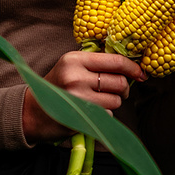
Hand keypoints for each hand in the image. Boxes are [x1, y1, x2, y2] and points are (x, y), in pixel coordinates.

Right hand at [22, 49, 146, 142]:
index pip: (115, 61)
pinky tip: (90, 112)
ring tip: (98, 102)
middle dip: (124, 89)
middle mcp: (75, 76)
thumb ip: (97, 64)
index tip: (141, 74)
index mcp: (75, 59)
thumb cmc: (57, 87)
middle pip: (119, 82)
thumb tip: (132, 67)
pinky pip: (108, 115)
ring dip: (113, 103)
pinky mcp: (79, 116)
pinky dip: (104, 115)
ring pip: (116, 100)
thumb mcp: (71, 67)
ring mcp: (77, 97)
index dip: (133, 68)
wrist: (32, 111)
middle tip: (118, 92)